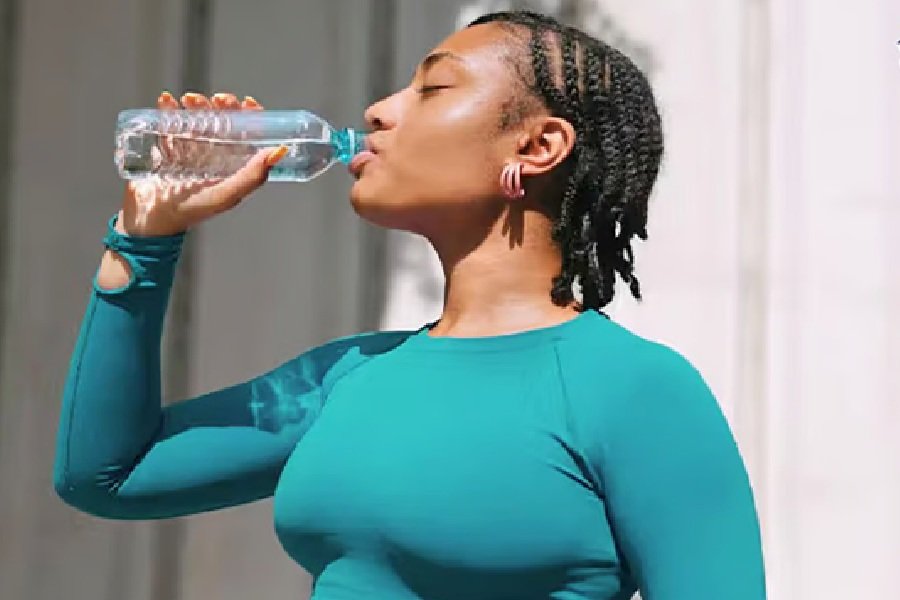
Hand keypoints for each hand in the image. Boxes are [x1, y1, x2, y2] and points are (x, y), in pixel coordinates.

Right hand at [116, 91, 287, 236]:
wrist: (152, 220)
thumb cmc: (193, 210)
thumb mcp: (227, 194)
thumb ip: (253, 176)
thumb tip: (280, 152)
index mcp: (231, 166)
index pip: (245, 135)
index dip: (248, 116)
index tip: (244, 102)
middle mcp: (212, 157)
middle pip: (221, 123)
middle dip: (219, 106)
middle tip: (215, 99)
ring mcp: (188, 152)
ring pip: (196, 120)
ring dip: (195, 106)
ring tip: (188, 100)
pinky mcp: (166, 150)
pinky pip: (168, 125)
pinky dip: (167, 110)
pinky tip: (166, 101)